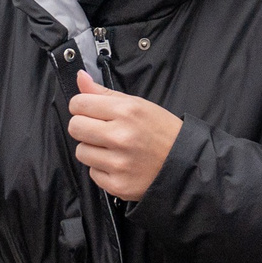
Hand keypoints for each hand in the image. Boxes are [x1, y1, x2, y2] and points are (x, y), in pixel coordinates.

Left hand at [67, 71, 181, 201]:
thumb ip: (104, 92)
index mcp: (126, 111)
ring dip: (93, 150)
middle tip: (101, 130)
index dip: (82, 106)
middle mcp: (121, 136)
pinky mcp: (117, 185)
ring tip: (113, 149)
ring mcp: (118, 163)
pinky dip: (102, 169)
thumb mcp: (138, 105)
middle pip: (75, 127)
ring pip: (81, 152)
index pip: (79, 103)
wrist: (187, 165)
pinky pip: (92, 173)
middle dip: (84, 127)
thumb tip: (79, 77)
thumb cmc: (162, 131)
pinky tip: (119, 164)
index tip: (91, 111)